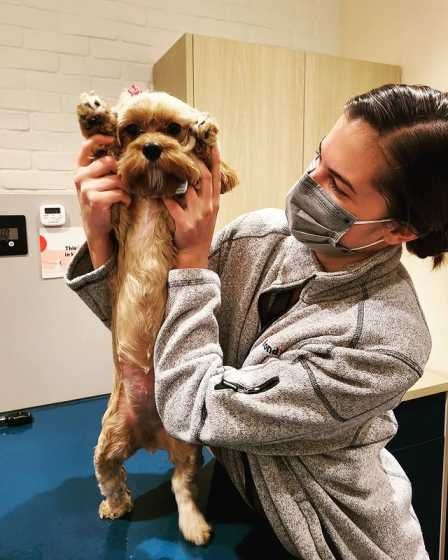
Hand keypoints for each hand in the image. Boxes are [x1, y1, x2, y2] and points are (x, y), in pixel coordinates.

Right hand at [74, 134, 131, 266]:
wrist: (97, 227)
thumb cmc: (101, 203)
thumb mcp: (98, 183)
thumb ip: (103, 169)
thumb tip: (122, 155)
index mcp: (81, 170)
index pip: (85, 148)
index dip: (98, 140)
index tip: (110, 139)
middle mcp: (81, 177)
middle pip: (108, 162)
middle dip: (119, 173)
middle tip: (123, 184)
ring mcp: (86, 188)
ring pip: (116, 180)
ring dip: (124, 189)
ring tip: (123, 196)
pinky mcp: (95, 199)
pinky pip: (118, 192)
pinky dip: (125, 198)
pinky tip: (123, 203)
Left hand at [162, 146, 220, 267]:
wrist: (195, 254)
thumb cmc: (199, 232)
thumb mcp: (208, 214)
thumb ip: (204, 196)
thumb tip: (194, 178)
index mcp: (214, 202)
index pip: (216, 177)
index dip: (215, 160)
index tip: (213, 144)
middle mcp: (209, 206)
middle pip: (203, 178)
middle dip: (196, 162)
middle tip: (185, 149)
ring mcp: (198, 215)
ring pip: (186, 190)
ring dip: (176, 179)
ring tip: (165, 168)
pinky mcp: (185, 223)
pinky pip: (172, 205)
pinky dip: (164, 199)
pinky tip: (157, 194)